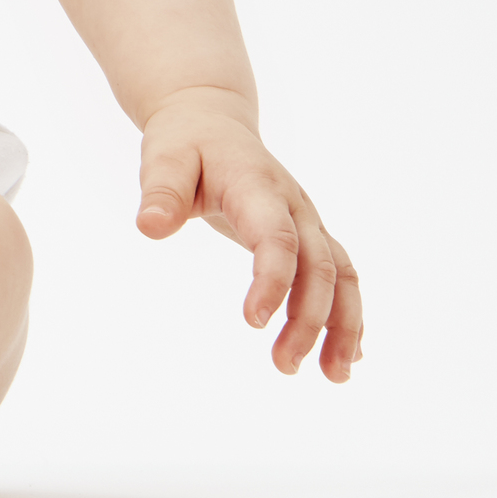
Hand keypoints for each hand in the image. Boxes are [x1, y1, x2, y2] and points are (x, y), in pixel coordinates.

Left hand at [136, 89, 362, 381]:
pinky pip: (340, 274)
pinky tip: (347, 357)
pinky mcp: (309, 234)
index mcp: (258, 187)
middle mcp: (294, 205)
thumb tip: (149, 227)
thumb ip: (160, 191)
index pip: (277, 238)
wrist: (212, 120)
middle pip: (319, 266)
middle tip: (284, 365)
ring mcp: (307, 220)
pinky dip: (347, 314)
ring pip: (342, 275)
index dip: (272, 280)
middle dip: (310, 320)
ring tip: (333, 377)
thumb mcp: (163, 157)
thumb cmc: (184, 142)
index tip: (254, 324)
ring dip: (343, 326)